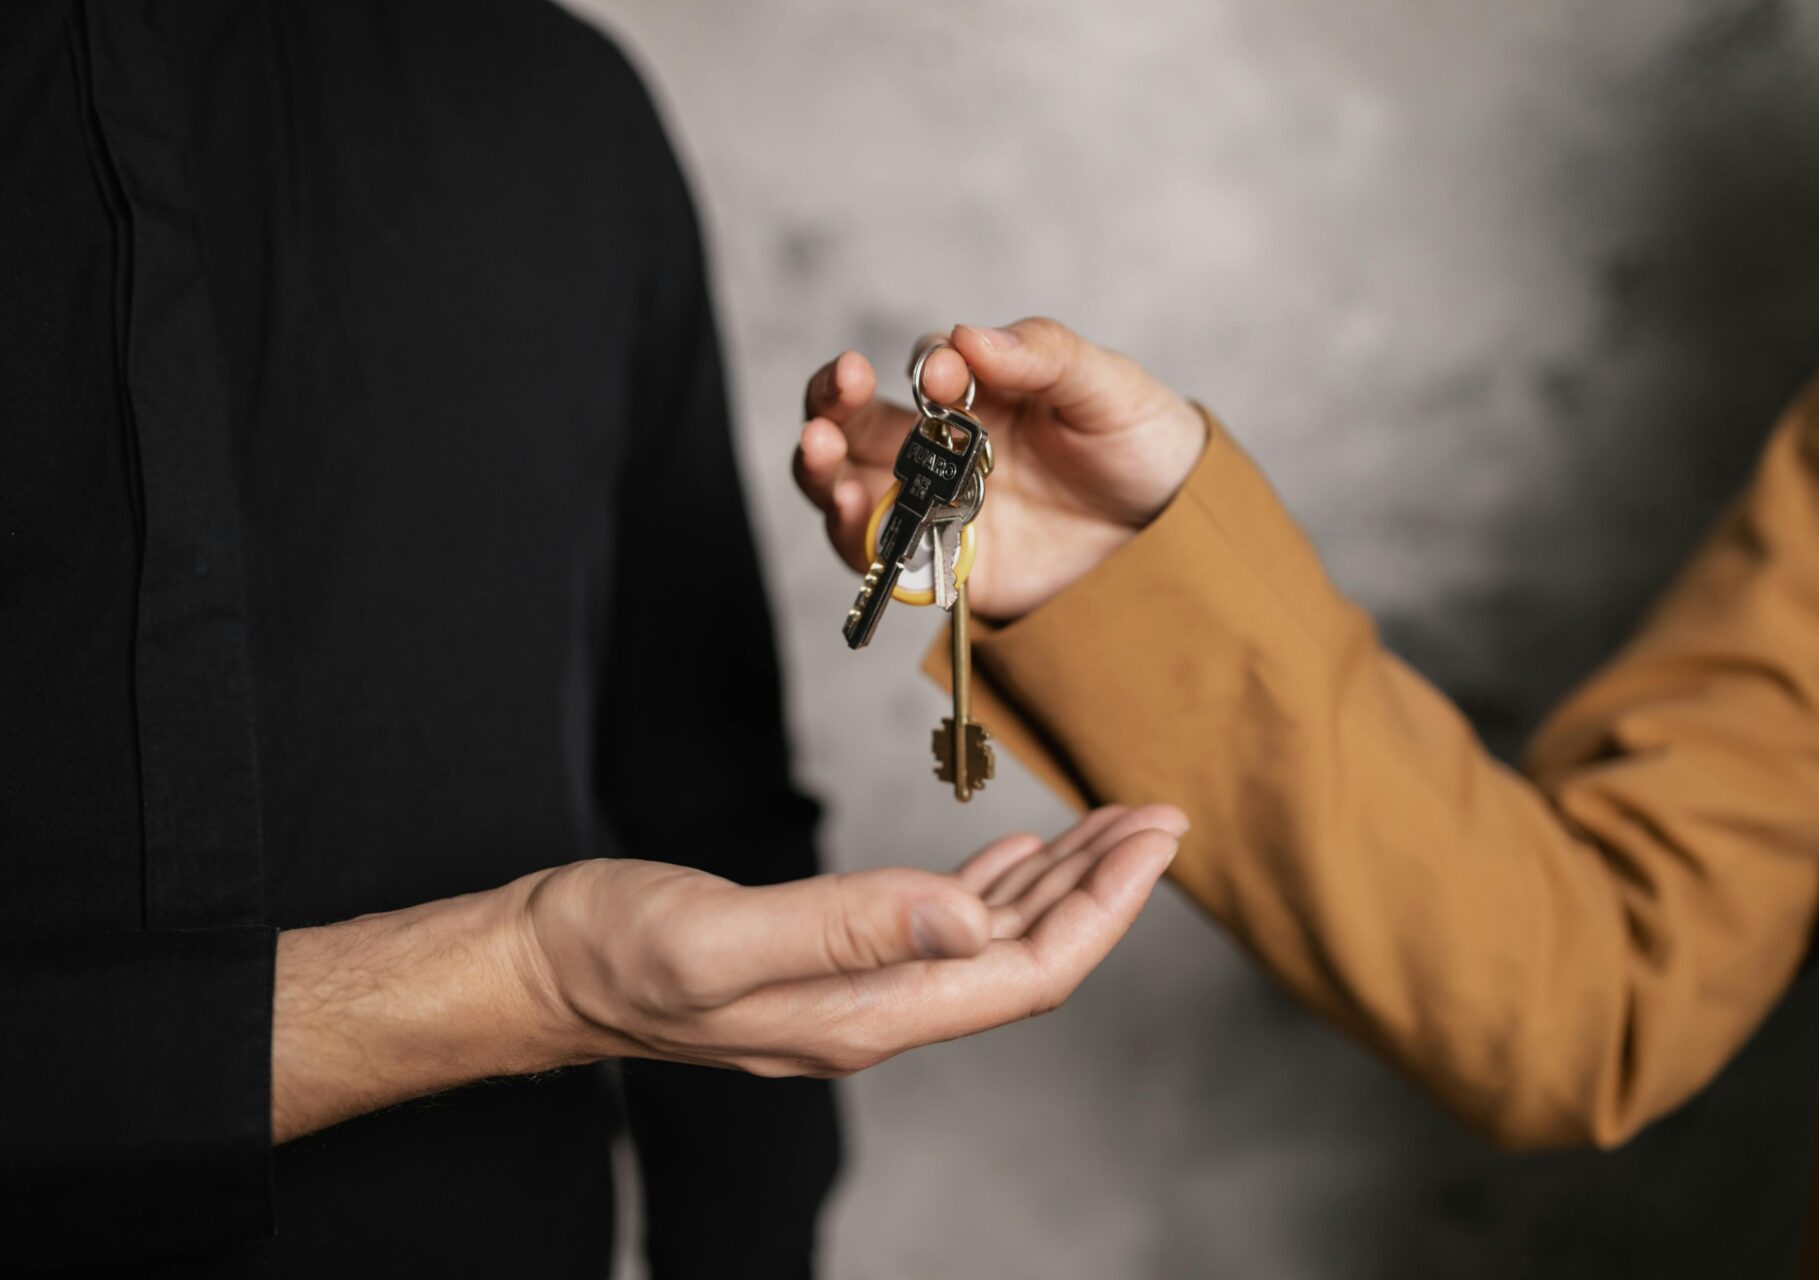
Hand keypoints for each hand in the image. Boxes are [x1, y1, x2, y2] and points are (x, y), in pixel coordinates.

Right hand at [520, 804, 1185, 1076]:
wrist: (542, 969)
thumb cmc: (612, 950)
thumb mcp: (720, 936)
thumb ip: (846, 926)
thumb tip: (972, 920)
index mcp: (864, 1013)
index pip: (1024, 970)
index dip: (1103, 907)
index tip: (1155, 838)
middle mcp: (874, 1013)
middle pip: (1024, 959)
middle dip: (1103, 890)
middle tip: (1161, 818)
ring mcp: (854, 992)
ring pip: (989, 943)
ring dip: (1058, 884)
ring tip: (1113, 827)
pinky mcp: (829, 962)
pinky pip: (940, 930)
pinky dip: (994, 887)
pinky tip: (1016, 857)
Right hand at [793, 318, 1206, 619]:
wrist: (1180, 538)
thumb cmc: (1142, 446)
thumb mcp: (1107, 387)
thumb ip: (1043, 355)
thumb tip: (969, 335)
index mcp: (980, 393)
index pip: (927, 368)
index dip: (927, 366)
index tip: (948, 375)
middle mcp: (943, 449)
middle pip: (859, 422)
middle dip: (833, 401)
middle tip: (840, 386)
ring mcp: (938, 510)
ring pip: (851, 485)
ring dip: (823, 467)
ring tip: (819, 450)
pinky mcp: (945, 569)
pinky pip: (882, 557)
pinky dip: (855, 535)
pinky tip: (851, 511)